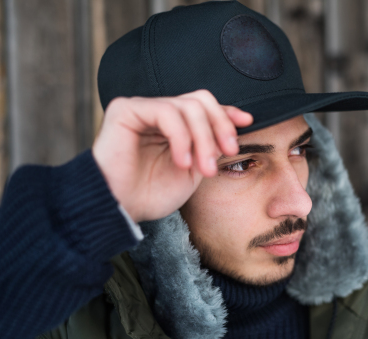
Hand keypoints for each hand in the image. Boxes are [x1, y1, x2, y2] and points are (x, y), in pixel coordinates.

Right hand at [92, 90, 252, 221]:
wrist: (120, 210)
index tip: (246, 122)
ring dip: (203, 138)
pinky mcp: (126, 110)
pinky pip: (166, 112)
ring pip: (188, 106)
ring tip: (202, 168)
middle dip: (220, 125)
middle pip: (200, 100)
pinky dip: (182, 137)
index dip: (226, 112)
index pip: (204, 106)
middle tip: (228, 152)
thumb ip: (210, 145)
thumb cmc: (151, 194)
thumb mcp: (194, 169)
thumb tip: (238, 123)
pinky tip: (182, 161)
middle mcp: (157, 112)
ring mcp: (142, 108)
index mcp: (173, 125)